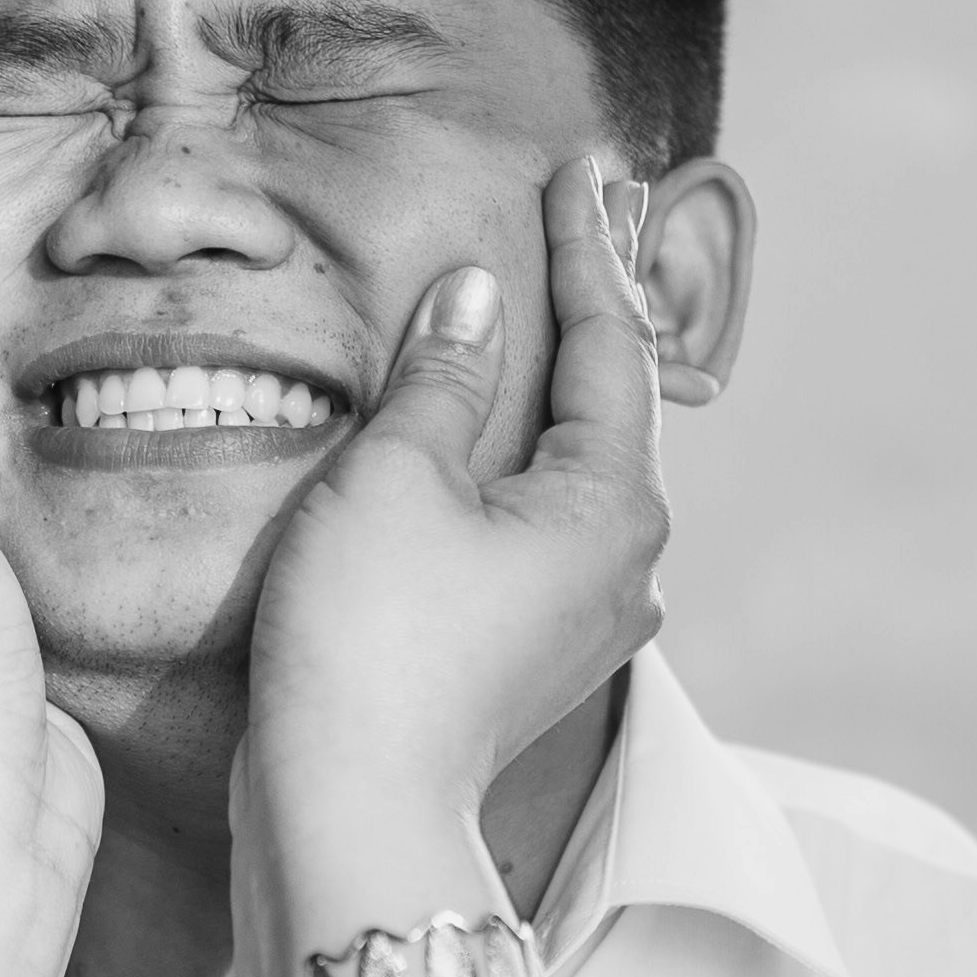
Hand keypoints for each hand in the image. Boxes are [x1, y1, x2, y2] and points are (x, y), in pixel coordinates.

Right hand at [244, 159, 667, 821]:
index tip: (581, 171)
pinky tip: (482, 451)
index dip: (586, 249)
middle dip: (585, 318)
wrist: (349, 805)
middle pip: (610, 413)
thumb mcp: (397, 475)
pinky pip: (540, 537)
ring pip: (577, 481)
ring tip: (532, 324)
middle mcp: (627, 567)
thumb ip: (443, 374)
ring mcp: (587, 625)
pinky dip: (517, 474)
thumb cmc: (371, 637)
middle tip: (579, 224)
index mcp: (613, 504)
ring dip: (549, 401)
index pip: (610, 343)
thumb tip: (477, 296)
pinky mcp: (534, 664)